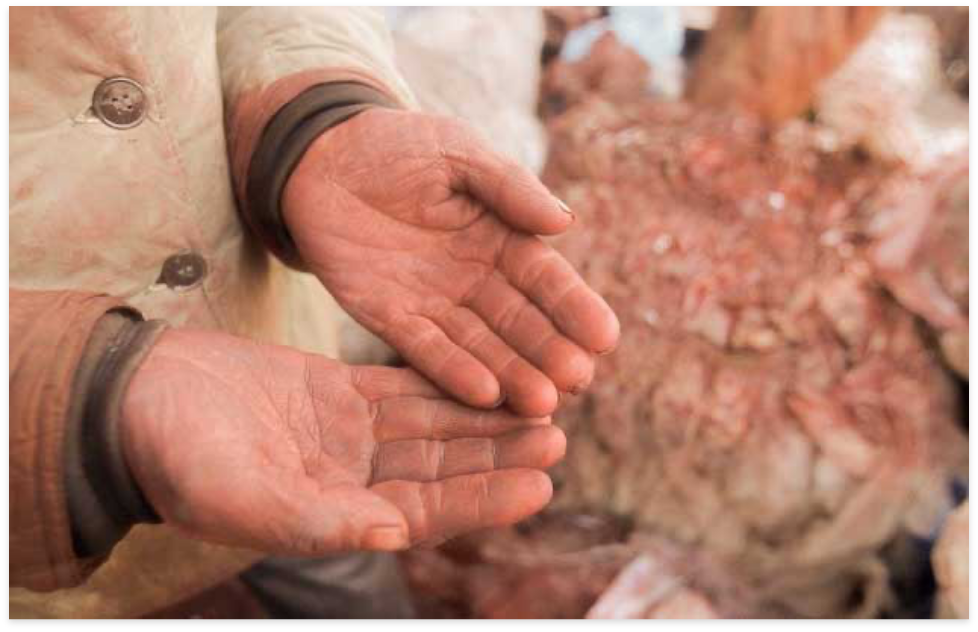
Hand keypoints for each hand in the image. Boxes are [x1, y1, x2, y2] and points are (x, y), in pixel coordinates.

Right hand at [121, 329, 564, 554]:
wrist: (138, 399)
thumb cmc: (177, 457)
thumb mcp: (242, 494)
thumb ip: (315, 519)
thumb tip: (390, 531)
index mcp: (334, 515)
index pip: (426, 512)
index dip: (484, 500)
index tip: (540, 482)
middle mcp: (351, 479)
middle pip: (441, 468)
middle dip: (498, 453)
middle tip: (558, 433)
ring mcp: (346, 434)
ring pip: (431, 426)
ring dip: (482, 416)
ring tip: (539, 400)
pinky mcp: (336, 392)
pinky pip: (403, 386)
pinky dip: (443, 381)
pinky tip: (484, 369)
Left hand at [283, 109, 619, 416]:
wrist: (323, 155)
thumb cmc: (401, 145)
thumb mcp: (460, 153)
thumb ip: (510, 187)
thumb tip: (566, 223)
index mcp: (502, 239)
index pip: (546, 280)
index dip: (575, 308)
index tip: (605, 337)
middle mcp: (475, 280)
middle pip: (519, 322)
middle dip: (549, 352)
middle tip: (577, 381)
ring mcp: (434, 303)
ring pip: (480, 345)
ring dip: (510, 375)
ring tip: (540, 404)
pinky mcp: (389, 317)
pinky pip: (425, 349)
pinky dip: (453, 372)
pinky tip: (484, 396)